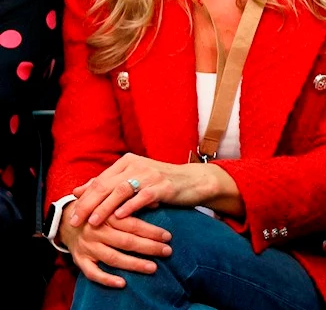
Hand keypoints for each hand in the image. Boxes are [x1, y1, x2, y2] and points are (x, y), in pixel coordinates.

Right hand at [60, 201, 172, 288]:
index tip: (168, 236)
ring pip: (113, 258)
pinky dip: (106, 279)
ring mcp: (88, 247)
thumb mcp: (111, 201)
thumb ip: (131, 201)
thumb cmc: (97, 209)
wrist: (67, 219)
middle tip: (167, 251)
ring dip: (134, 264)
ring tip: (153, 268)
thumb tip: (155, 203)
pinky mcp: (80, 260)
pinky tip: (122, 283)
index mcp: (106, 216)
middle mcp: (96, 232)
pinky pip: (92, 273)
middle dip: (149, 248)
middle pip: (126, 242)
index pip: (132, 224)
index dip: (151, 231)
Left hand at [71, 154, 213, 226]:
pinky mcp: (163, 186)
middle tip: (76, 221)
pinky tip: (120, 217)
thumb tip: (78, 189)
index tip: (71, 214)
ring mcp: (151, 175)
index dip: (84, 198)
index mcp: (127, 162)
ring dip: (104, 208)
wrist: (194, 181)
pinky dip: (129, 207)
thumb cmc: (162, 183)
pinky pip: (142, 197)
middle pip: (106, 185)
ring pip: (120, 190)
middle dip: (88, 204)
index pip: (99, 180)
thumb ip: (108, 183)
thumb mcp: (133, 179)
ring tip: (93, 222)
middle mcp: (136, 165)